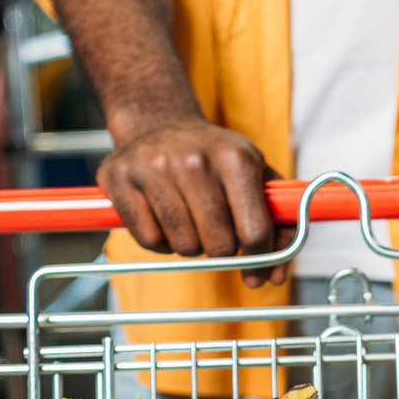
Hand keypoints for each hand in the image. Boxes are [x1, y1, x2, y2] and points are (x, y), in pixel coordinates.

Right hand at [97, 117, 292, 287]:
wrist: (158, 122)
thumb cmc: (215, 160)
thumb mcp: (256, 177)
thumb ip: (279, 226)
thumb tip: (276, 277)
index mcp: (235, 158)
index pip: (254, 233)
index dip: (259, 261)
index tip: (257, 271)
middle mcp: (194, 160)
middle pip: (219, 247)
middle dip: (222, 250)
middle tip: (216, 230)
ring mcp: (153, 167)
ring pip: (184, 248)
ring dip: (190, 244)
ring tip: (188, 216)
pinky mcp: (119, 178)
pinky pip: (150, 242)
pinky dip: (160, 241)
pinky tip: (163, 216)